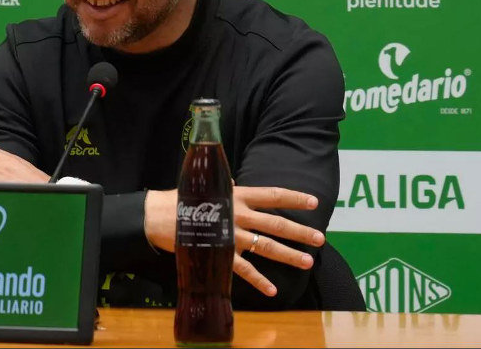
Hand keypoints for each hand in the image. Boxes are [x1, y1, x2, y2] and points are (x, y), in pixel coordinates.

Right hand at [144, 186, 323, 296]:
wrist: (160, 216)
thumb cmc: (186, 200)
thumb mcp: (211, 189)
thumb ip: (229, 192)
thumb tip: (241, 190)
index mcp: (238, 195)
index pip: (272, 195)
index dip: (294, 198)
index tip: (314, 202)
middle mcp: (239, 214)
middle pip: (276, 224)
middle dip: (300, 232)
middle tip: (320, 239)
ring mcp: (232, 236)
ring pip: (266, 246)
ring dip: (289, 255)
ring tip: (307, 262)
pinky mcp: (221, 254)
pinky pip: (244, 270)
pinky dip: (259, 281)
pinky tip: (272, 290)